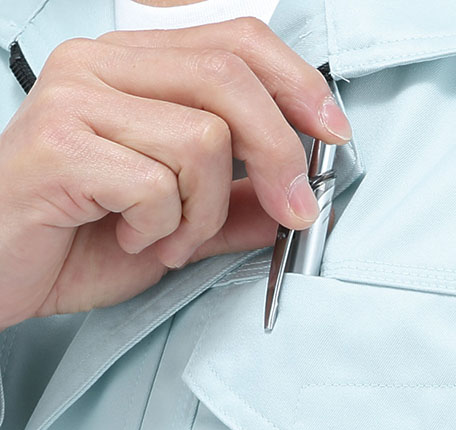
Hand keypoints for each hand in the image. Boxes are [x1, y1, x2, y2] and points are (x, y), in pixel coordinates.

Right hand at [0, 17, 350, 328]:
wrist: (1, 273)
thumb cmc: (79, 239)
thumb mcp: (181, 224)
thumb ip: (238, 207)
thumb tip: (301, 199)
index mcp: (133, 67)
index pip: (235, 41)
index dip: (297, 84)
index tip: (333, 134)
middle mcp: (101, 66)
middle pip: (230, 79)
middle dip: (279, 155)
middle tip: (292, 210)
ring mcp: (74, 100)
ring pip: (202, 140)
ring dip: (203, 211)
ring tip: (168, 237)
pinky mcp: (58, 147)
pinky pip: (156, 184)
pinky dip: (162, 229)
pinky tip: (131, 237)